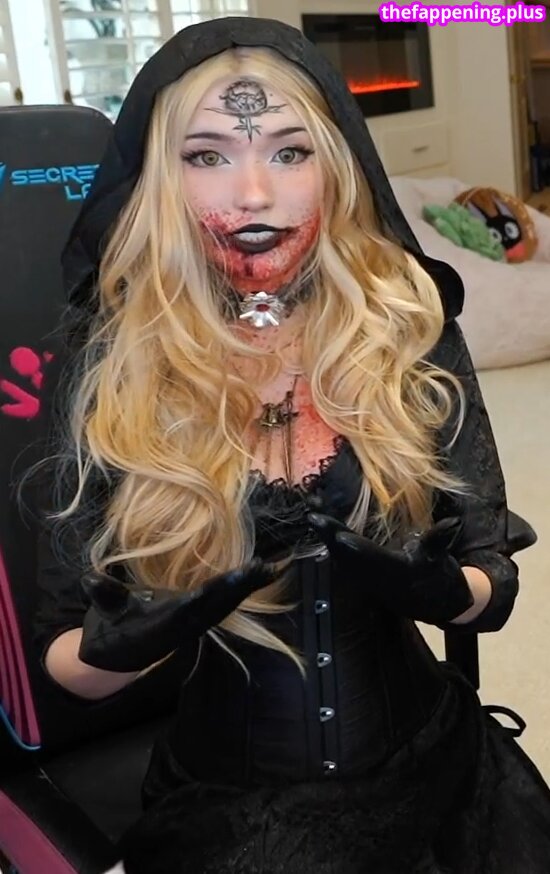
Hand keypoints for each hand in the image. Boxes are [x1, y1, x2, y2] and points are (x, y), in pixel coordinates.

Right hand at [79, 559, 282, 671]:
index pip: (190, 607)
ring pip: (227, 606)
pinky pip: (226, 604)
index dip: (210, 595)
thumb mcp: (100, 612)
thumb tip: (92, 579)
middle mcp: (185, 626)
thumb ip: (103, 595)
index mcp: (163, 624)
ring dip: (248, 589)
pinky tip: (260, 576)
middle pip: (218, 606)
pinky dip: (243, 590)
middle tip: (265, 568)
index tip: (232, 580)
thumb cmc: (108, 629)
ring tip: (270, 569)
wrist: (115, 656)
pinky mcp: (200, 619)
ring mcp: (195, 624)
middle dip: (241, 589)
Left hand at [307, 512, 473, 625]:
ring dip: (325, 536)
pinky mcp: (361, 576)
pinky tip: (320, 525)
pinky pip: (341, 557)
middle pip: (348, 557)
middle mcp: (377, 578)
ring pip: (341, 557)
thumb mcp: (441, 559)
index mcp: (396, 573)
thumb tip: (451, 522)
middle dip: (330, 537)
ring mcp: (366, 579)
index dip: (357, 548)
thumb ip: (439, 541)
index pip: (373, 559)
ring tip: (312, 513)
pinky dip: (329, 541)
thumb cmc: (440, 577)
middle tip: (313, 516)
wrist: (438, 603)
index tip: (340, 536)